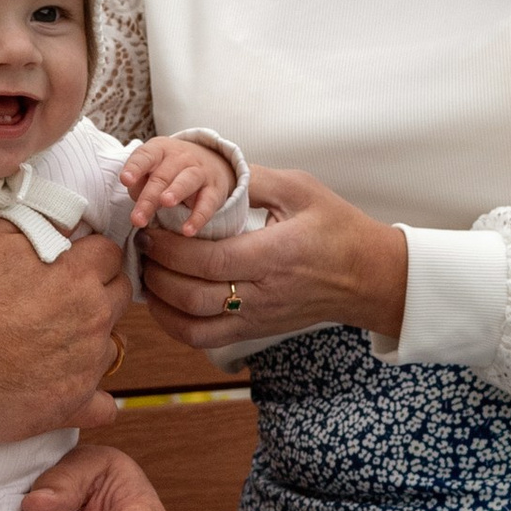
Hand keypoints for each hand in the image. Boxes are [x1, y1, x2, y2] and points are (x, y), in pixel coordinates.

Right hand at [0, 221, 126, 439]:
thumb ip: (29, 218)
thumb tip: (56, 218)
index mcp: (78, 275)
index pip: (109, 254)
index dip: (90, 255)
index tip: (72, 262)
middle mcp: (93, 318)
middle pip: (119, 295)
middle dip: (99, 292)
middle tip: (65, 299)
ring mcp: (87, 364)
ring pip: (113, 347)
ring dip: (94, 342)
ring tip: (58, 343)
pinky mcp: (74, 404)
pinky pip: (104, 408)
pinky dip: (93, 401)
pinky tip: (73, 391)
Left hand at [120, 133, 238, 239]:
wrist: (212, 162)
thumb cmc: (169, 171)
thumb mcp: (151, 170)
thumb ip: (139, 185)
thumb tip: (137, 201)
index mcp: (159, 151)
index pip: (145, 156)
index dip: (135, 167)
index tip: (125, 180)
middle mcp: (180, 158)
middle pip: (161, 177)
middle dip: (148, 198)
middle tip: (137, 219)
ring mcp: (199, 172)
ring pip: (186, 181)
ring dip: (176, 191)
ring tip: (166, 203)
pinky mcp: (214, 190)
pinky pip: (207, 204)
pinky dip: (198, 217)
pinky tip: (188, 231)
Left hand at [143, 165, 406, 348]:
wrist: (367, 276)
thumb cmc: (337, 228)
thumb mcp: (300, 189)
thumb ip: (253, 180)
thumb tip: (210, 170)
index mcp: (274, 255)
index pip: (208, 261)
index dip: (170, 250)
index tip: (151, 230)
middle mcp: (264, 294)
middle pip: (193, 295)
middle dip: (157, 272)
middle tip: (142, 247)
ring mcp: (258, 318)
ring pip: (193, 325)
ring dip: (160, 302)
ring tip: (147, 273)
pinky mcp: (255, 331)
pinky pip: (204, 340)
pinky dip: (175, 326)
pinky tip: (163, 303)